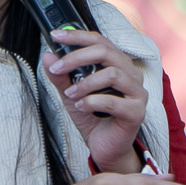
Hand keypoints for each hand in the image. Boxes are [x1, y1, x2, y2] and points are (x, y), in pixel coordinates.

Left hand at [42, 28, 148, 173]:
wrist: (104, 148)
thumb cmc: (93, 118)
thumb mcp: (71, 94)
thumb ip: (61, 76)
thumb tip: (47, 56)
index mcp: (119, 65)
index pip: (100, 41)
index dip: (78, 36)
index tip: (56, 36)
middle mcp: (132, 75)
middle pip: (106, 52)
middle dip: (77, 58)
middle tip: (57, 68)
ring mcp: (138, 94)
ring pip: (112, 74)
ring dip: (85, 83)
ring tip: (70, 94)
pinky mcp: (137, 112)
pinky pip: (113, 102)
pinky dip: (92, 102)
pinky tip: (81, 107)